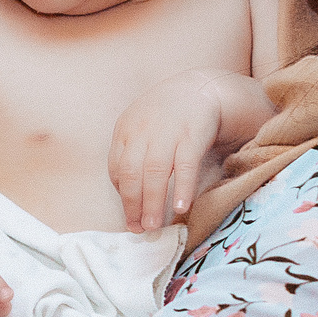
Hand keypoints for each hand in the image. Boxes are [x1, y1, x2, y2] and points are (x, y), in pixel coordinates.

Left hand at [110, 74, 225, 232]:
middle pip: (131, 173)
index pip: (116, 168)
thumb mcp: (141, 127)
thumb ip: (132, 154)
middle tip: (138, 229)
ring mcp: (168, 131)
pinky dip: (182, 187)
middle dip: (132, 204)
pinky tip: (180, 207)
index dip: (121, 196)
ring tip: (153, 226)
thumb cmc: (168, 116)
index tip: (129, 217)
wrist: (201, 88)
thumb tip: (128, 196)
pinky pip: (186, 165)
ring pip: (155, 172)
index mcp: (125, 129)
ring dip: (153, 202)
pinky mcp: (193, 134)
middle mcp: (143, 130)